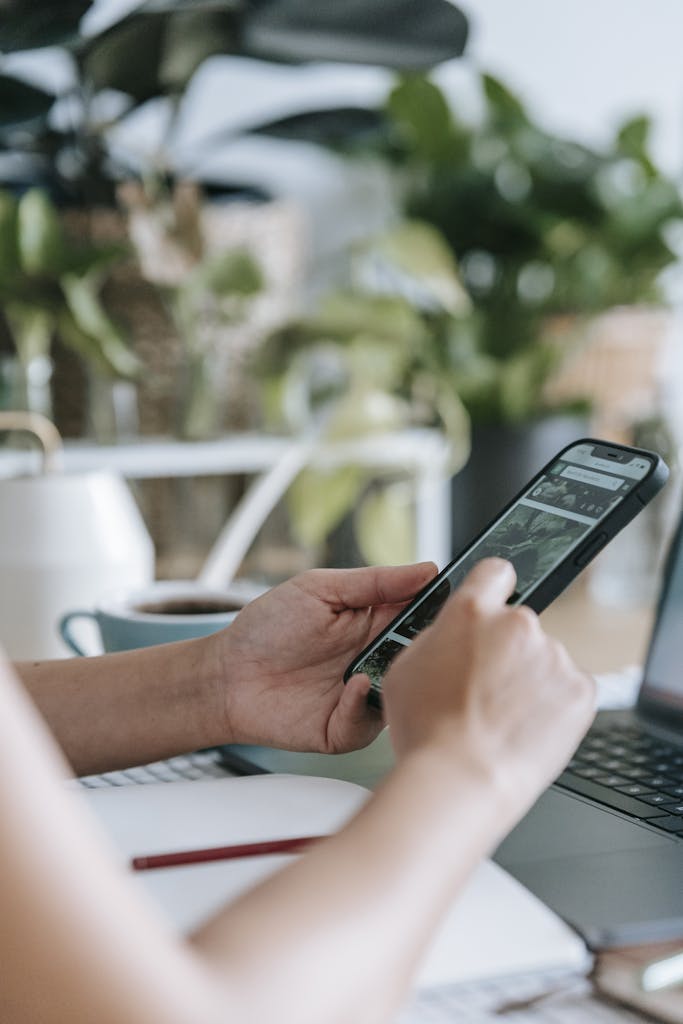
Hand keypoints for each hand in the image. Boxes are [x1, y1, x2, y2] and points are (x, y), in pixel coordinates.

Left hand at [208, 562, 436, 752]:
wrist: (226, 674)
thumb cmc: (269, 626)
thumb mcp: (320, 588)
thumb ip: (375, 581)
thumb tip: (427, 569)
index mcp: (376, 623)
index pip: (424, 617)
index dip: (442, 611)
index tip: (460, 601)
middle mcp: (377, 662)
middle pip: (422, 659)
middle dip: (430, 649)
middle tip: (431, 635)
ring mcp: (364, 698)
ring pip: (404, 696)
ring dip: (401, 679)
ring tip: (386, 660)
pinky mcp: (345, 729)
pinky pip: (369, 723)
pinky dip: (364, 705)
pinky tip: (352, 684)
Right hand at [383, 558, 595, 827]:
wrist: (462, 781)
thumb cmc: (427, 733)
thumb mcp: (405, 670)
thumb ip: (436, 638)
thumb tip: (451, 634)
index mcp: (470, 612)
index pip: (495, 573)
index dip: (493, 589)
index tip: (494, 603)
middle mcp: (516, 625)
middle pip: (518, 627)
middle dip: (506, 652)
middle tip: (485, 691)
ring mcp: (553, 656)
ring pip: (543, 661)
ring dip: (530, 682)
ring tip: (503, 720)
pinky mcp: (579, 690)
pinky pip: (568, 690)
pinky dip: (553, 707)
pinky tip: (526, 729)